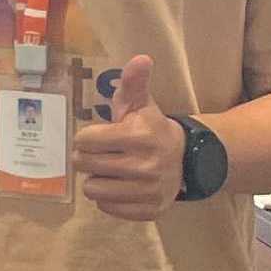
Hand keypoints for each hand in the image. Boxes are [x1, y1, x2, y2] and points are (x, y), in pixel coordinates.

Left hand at [72, 55, 186, 221]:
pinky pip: (107, 208)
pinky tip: (122, 186)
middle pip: (84, 164)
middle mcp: (145, 166)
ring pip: (92, 190)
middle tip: (102, 153)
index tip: (98, 136)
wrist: (185, 159)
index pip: (84, 140)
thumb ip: (134, 81)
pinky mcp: (149, 211)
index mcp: (139, 136)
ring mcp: (148, 191)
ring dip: (96, 179)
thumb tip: (141, 59)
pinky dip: (109, 199)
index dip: (86, 137)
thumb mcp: (141, 103)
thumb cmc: (151, 128)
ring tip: (111, 171)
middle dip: (88, 157)